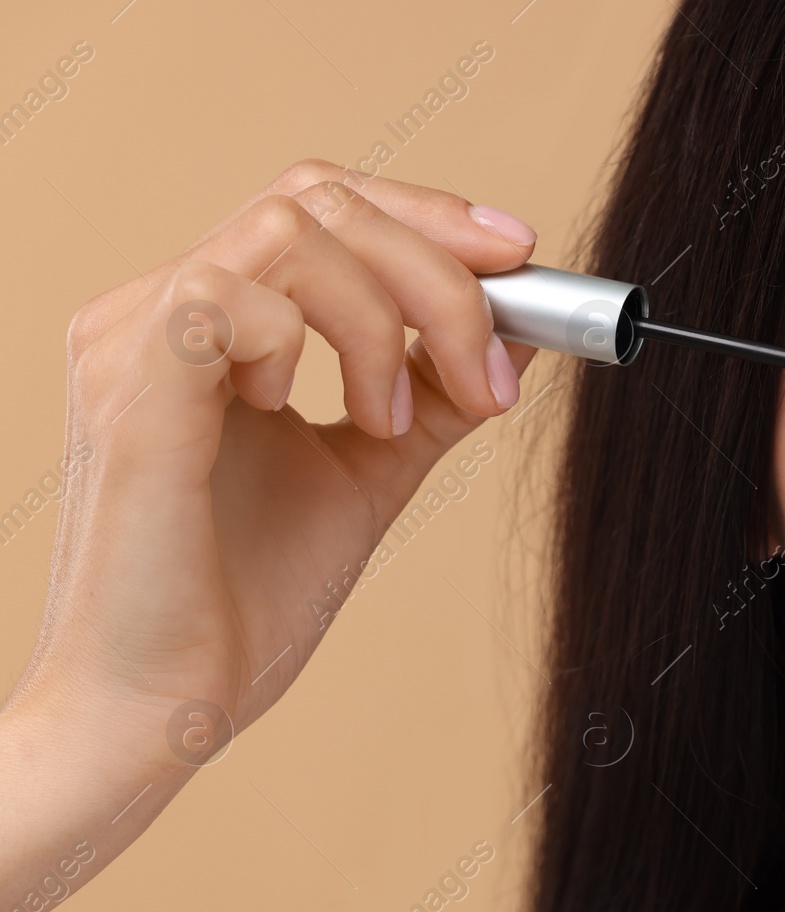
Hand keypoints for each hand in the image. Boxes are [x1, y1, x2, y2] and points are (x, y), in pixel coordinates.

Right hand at [7, 157, 537, 798]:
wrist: (164, 707)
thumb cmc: (243, 600)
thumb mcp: (367, 473)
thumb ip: (431, 396)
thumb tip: (515, 329)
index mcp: (210, 324)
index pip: (320, 206)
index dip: (428, 214)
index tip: (518, 255)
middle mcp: (163, 309)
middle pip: (319, 197)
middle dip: (438, 264)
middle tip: (490, 363)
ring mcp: (136, 339)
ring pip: (290, 227)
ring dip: (386, 314)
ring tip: (391, 418)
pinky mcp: (132, 386)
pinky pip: (230, 292)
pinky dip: (306, 339)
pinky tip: (302, 415)